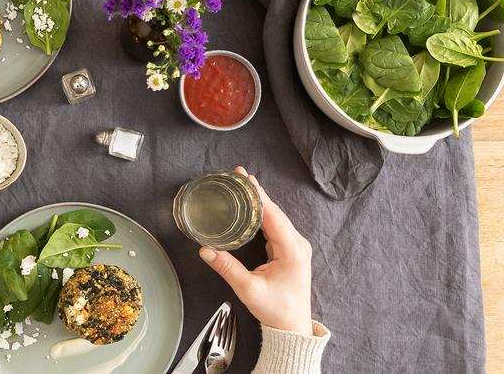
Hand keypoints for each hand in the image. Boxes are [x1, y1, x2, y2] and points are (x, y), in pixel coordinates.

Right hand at [198, 167, 313, 335]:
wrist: (292, 328)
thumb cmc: (276, 310)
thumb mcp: (249, 289)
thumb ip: (227, 268)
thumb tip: (206, 250)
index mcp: (292, 250)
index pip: (273, 215)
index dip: (258, 195)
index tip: (245, 178)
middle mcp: (297, 244)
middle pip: (275, 211)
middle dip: (256, 192)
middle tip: (239, 175)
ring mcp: (295, 246)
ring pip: (276, 217)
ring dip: (260, 201)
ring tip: (243, 184)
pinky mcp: (290, 250)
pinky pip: (276, 226)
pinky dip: (263, 213)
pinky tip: (252, 206)